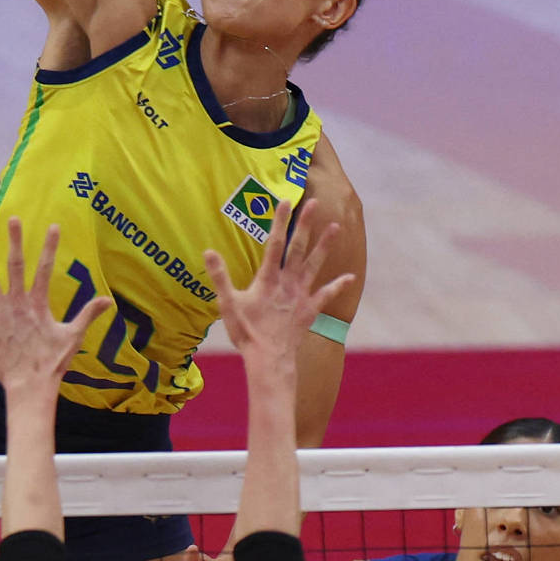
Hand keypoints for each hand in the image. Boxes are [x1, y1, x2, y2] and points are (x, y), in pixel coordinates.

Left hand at [0, 218, 106, 398]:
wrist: (30, 386)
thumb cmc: (52, 363)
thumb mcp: (72, 337)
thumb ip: (88, 315)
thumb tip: (109, 300)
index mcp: (38, 304)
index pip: (46, 269)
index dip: (50, 247)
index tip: (53, 226)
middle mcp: (18, 304)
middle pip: (15, 266)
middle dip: (15, 242)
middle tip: (14, 219)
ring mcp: (1, 314)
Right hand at [201, 206, 352, 370]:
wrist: (269, 359)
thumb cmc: (247, 332)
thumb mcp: (228, 303)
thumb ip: (220, 276)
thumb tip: (208, 252)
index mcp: (268, 279)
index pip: (274, 244)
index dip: (279, 222)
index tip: (285, 201)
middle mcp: (288, 282)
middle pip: (298, 248)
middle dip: (306, 225)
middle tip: (315, 204)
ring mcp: (301, 295)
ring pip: (315, 265)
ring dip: (325, 246)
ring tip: (335, 227)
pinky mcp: (309, 310)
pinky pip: (327, 295)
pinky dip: (338, 285)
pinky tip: (350, 277)